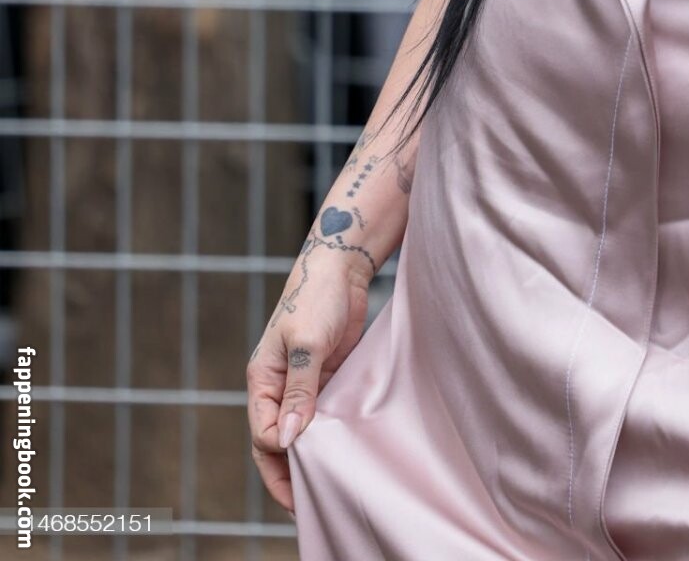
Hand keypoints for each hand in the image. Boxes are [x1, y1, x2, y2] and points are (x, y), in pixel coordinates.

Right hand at [247, 242, 372, 516]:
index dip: (282, 451)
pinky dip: (328, 436)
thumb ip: (301, 390)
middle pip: (277, 441)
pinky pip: (322, 415)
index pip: (264, 432)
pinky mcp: (326, 378)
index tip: (304, 459)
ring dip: (310, 457)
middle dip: (288, 473)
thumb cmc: (317, 297)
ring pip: (301, 432)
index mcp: (262, 380)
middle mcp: (278, 387)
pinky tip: (344, 452)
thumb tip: (291, 438)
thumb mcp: (308, 343)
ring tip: (327, 487)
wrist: (342, 266)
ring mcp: (303, 384)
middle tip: (308, 505)